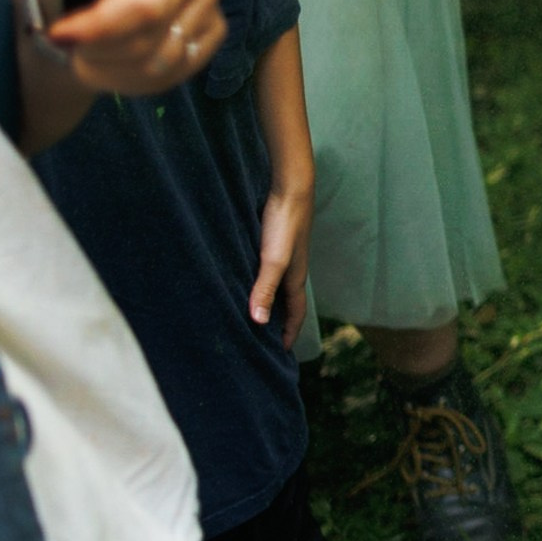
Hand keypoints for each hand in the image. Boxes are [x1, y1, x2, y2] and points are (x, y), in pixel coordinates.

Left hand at [28, 0, 224, 91]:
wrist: (82, 1)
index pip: (143, 4)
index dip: (101, 29)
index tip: (59, 36)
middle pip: (151, 38)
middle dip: (101, 51)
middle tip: (72, 42)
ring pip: (164, 60)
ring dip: (116, 66)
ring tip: (91, 51)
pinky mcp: (217, 26)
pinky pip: (181, 69)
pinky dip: (140, 76)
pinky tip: (117, 59)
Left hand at [251, 182, 311, 348]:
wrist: (290, 188)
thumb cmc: (284, 224)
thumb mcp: (273, 260)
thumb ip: (265, 289)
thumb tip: (260, 322)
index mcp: (295, 278)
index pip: (296, 314)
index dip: (290, 333)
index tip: (281, 352)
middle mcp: (291, 270)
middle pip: (288, 303)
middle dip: (280, 322)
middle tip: (267, 340)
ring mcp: (283, 256)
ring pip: (277, 286)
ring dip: (270, 302)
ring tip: (255, 314)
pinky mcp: (273, 243)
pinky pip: (267, 271)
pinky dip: (260, 283)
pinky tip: (246, 280)